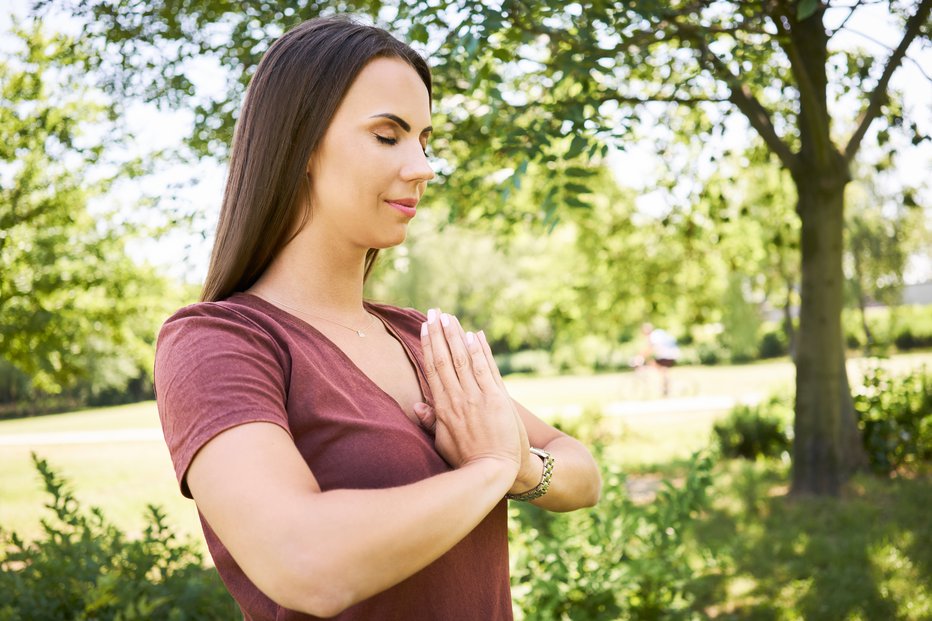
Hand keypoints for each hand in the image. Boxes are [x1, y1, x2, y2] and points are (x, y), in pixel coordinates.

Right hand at [415, 309, 521, 475]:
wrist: (495, 471)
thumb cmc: (467, 460)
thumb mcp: (442, 442)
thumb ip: (430, 421)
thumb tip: (416, 404)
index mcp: (443, 407)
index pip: (433, 369)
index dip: (428, 346)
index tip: (424, 328)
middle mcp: (459, 398)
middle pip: (446, 359)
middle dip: (439, 333)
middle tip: (434, 311)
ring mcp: (478, 397)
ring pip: (465, 359)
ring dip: (456, 336)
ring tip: (450, 316)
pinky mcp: (498, 399)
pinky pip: (487, 369)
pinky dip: (481, 351)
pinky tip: (474, 335)